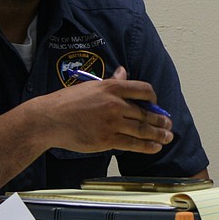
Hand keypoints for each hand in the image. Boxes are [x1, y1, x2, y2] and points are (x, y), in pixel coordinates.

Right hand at [33, 66, 173, 153]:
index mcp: (112, 87)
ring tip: (167, 137)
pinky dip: (147, 146)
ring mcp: (112, 122)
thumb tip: (123, 72)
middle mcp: (115, 104)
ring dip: (158, 134)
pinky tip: (155, 147)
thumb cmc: (67, 102)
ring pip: (142, 129)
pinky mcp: (107, 140)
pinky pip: (132, 144)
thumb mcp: (91, 86)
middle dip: (161, 120)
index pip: (143, 89)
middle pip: (146, 112)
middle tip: (169, 124)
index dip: (153, 97)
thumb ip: (111, 81)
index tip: (155, 103)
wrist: (49, 119)